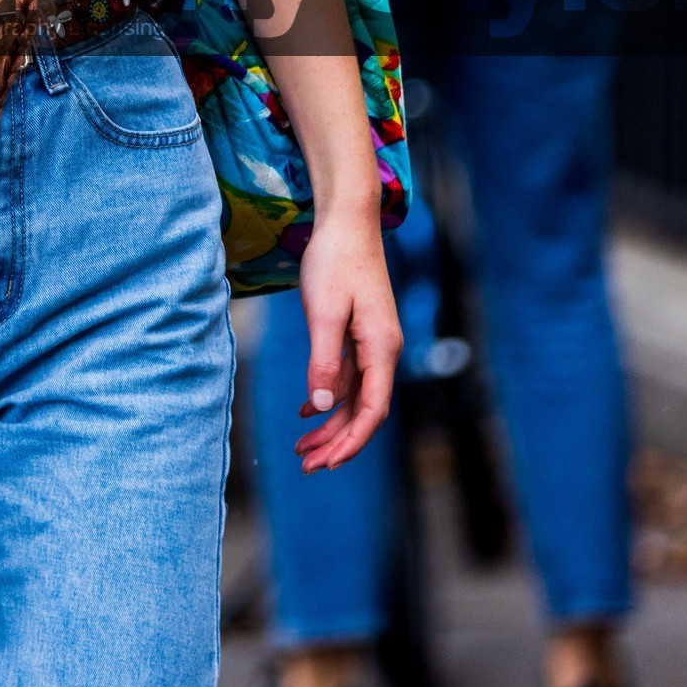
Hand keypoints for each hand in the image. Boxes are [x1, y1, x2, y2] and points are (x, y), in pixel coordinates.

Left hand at [293, 206, 399, 471]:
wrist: (346, 221)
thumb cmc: (335, 261)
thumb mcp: (324, 313)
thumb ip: (325, 361)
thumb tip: (322, 406)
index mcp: (382, 347)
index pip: (373, 409)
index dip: (352, 440)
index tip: (328, 464)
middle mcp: (384, 349)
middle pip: (365, 409)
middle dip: (338, 441)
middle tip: (307, 466)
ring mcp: (373, 342)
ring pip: (355, 396)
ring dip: (330, 423)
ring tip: (302, 449)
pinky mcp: (360, 332)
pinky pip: (348, 376)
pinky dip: (328, 396)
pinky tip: (306, 412)